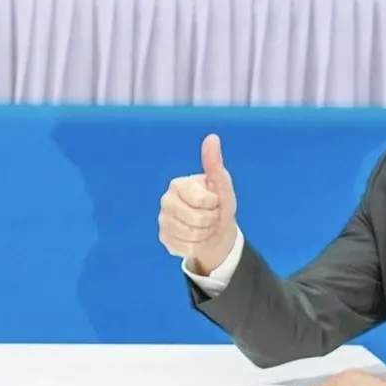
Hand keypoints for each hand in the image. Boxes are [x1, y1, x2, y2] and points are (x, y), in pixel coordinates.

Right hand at [158, 134, 239, 274]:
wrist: (215, 232)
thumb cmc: (218, 205)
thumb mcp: (222, 187)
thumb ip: (215, 164)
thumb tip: (212, 137)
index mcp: (178, 184)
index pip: (202, 200)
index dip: (215, 204)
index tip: (215, 202)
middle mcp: (166, 200)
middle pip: (197, 220)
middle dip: (211, 221)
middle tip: (211, 217)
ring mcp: (163, 220)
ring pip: (192, 236)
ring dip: (205, 234)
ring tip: (205, 227)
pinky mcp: (164, 238)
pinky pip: (186, 248)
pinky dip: (197, 246)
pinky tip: (196, 238)